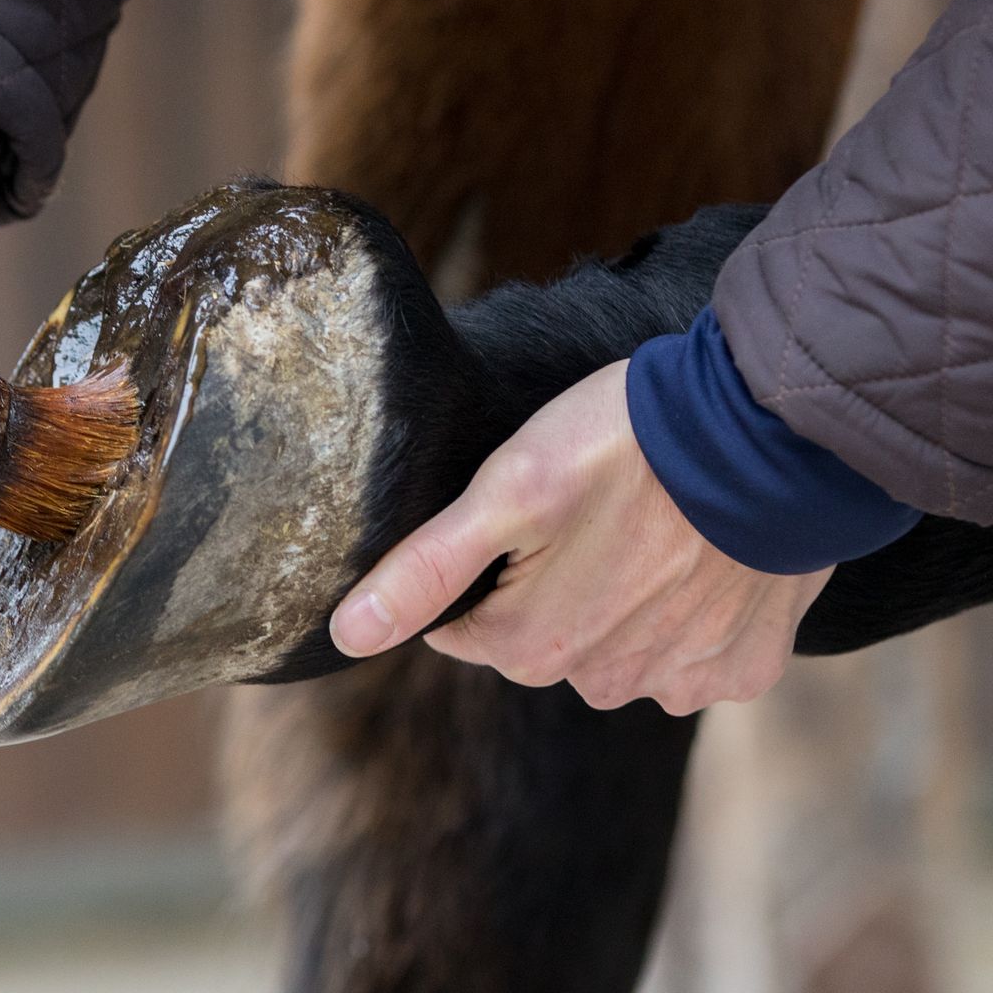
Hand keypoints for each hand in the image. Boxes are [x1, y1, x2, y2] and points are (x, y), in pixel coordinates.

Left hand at [329, 361, 830, 714]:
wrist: (772, 433)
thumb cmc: (625, 447)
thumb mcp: (506, 493)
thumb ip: (424, 571)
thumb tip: (346, 636)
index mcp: (532, 650)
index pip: (464, 628)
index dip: (482, 568)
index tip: (517, 517)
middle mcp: (604, 684)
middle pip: (540, 639)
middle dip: (548, 584)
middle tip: (586, 509)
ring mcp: (681, 680)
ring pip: (617, 645)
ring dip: (622, 598)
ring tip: (646, 523)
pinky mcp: (747, 667)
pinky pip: (693, 651)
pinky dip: (693, 610)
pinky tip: (702, 554)